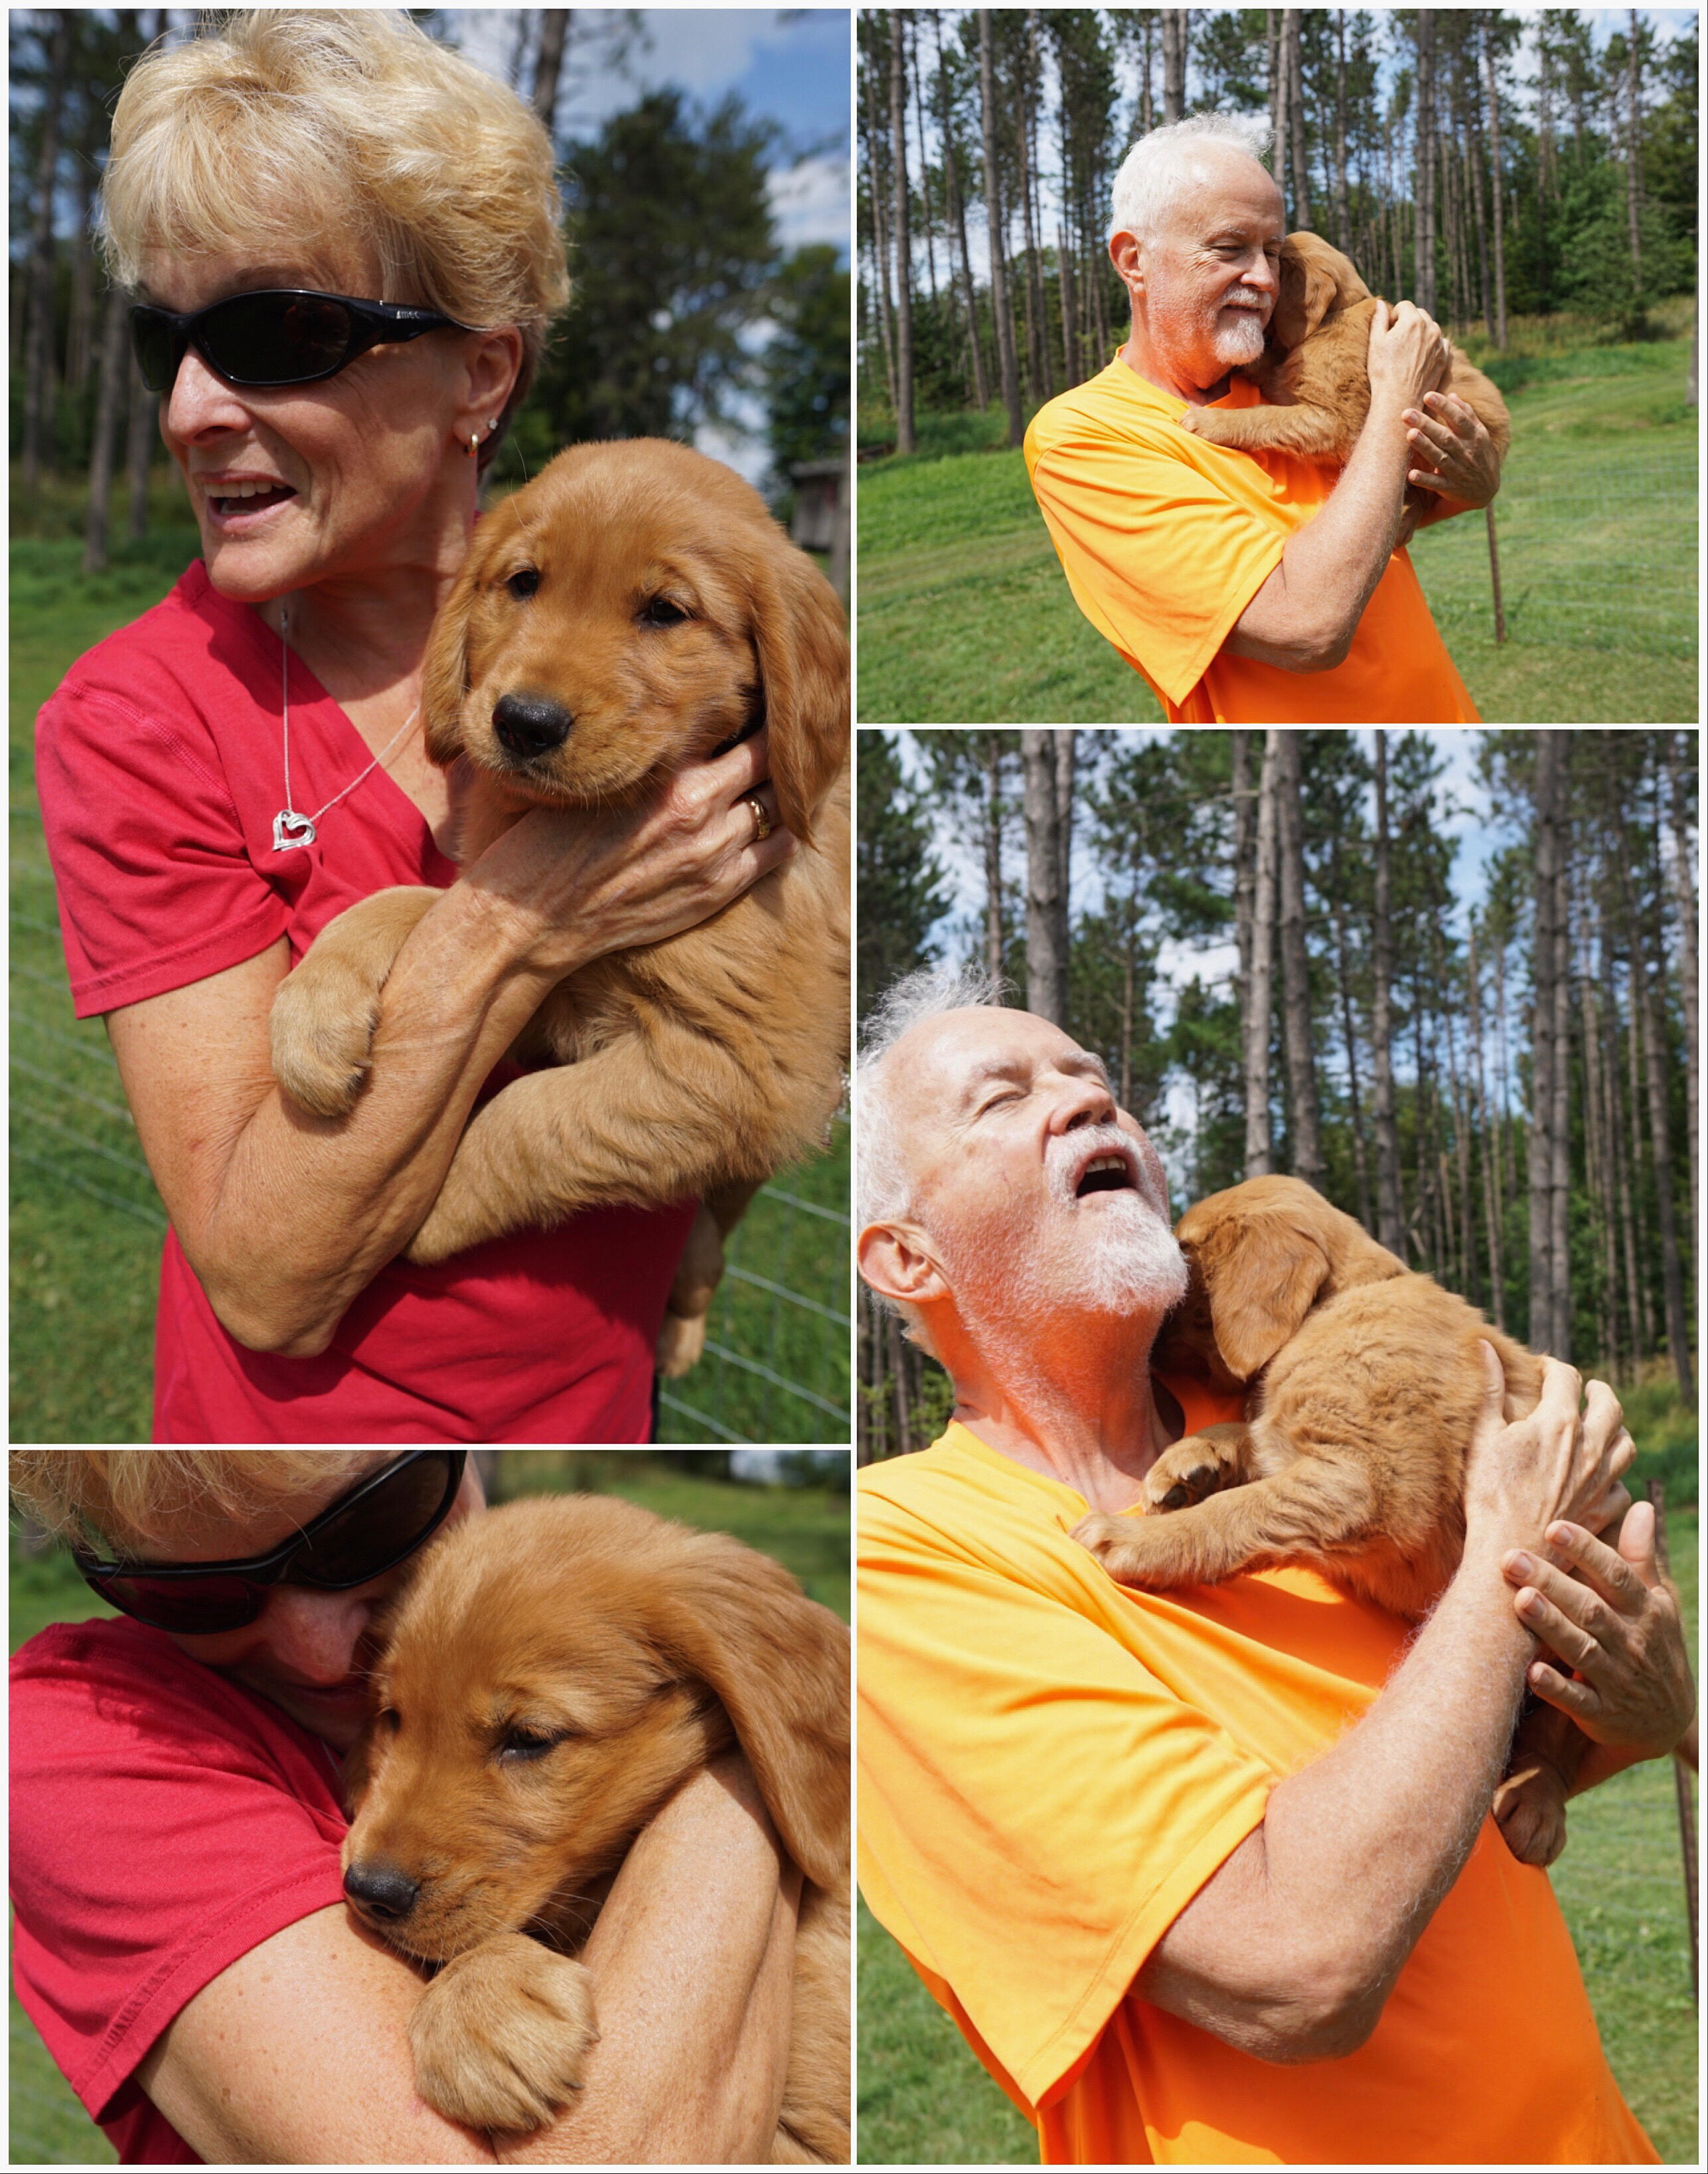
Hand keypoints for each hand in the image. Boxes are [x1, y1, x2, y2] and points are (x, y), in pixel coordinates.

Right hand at [463, 729, 795, 980]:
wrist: (534, 919)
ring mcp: (713, 857)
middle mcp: (701, 813)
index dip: (757, 713)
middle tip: (781, 730)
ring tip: (783, 773)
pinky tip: (785, 822)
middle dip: (775, 745)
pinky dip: (785, 833)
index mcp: (670, 778)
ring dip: (782, 789)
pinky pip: (774, 855)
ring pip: (777, 809)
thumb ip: (648, 756)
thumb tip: (682, 724)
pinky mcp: (715, 892)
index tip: (760, 701)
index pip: (742, 731)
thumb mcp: (597, 780)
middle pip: (767, 764)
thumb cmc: (549, 841)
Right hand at [1365, 298, 1452, 415]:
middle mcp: (1431, 327)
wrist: (1399, 399)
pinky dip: (1432, 345)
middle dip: (1409, 322)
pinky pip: (1441, 342)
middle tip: (1397, 342)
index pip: (1404, 306)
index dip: (1394, 317)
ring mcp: (1440, 343)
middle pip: (1419, 314)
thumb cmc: (1383, 371)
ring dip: (1421, 333)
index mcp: (1413, 320)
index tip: (1389, 331)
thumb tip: (1380, 302)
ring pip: (1431, 328)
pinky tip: (1420, 357)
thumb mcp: (1376, 343)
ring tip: (1408, 352)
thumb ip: (1379, 319)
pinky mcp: (1444, 357)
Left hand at [1402, 388, 1501, 508]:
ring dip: (1424, 447)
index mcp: (1473, 437)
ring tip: (1410, 435)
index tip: (1428, 395)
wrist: (1487, 490)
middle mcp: (1466, 452)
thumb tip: (1452, 395)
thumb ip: (1467, 415)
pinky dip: (1424, 479)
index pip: (1458, 419)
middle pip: (1445, 437)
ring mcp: (1458, 471)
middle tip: (1407, 413)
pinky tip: (1411, 474)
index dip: (1444, 407)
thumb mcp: (1480, 434)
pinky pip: (1436, 484)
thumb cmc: (1479, 455)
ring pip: (1439, 457)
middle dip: (1426, 425)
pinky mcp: (1450, 489)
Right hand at [1462, 1346, 1635, 1556]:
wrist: (1510, 1549)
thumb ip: (1489, 1387)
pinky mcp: (1604, 1508)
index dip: (1553, 1366)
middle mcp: (1589, 1446)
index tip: (1542, 1368)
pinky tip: (1601, 1475)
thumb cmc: (1489, 1492)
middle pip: (1610, 1405)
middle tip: (1587, 1388)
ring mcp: (1602, 1479)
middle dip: (1598, 1390)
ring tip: (1602, 1426)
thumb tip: (1484, 1346)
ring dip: (1615, 1429)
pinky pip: (1623, 1486)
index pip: (1566, 1377)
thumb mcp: (1483, 1435)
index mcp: (1558, 1422)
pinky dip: (1615, 1476)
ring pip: (1626, 1443)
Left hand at [1502, 1501, 1696, 1758]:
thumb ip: (1641, 1558)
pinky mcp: (1601, 1714)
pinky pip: (1577, 1700)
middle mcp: (1632, 1643)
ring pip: (1582, 1650)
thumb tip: (1639, 1505)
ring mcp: (1618, 1680)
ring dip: (1551, 1626)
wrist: (1670, 1722)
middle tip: (1511, 1557)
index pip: (1617, 1576)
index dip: (1587, 1551)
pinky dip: (1556, 1687)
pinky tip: (1530, 1671)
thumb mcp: (1658, 1604)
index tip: (1554, 1527)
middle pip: (1590, 1609)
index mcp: (1645, 1612)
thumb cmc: (1654, 1647)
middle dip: (1552, 1583)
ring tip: (1519, 1600)